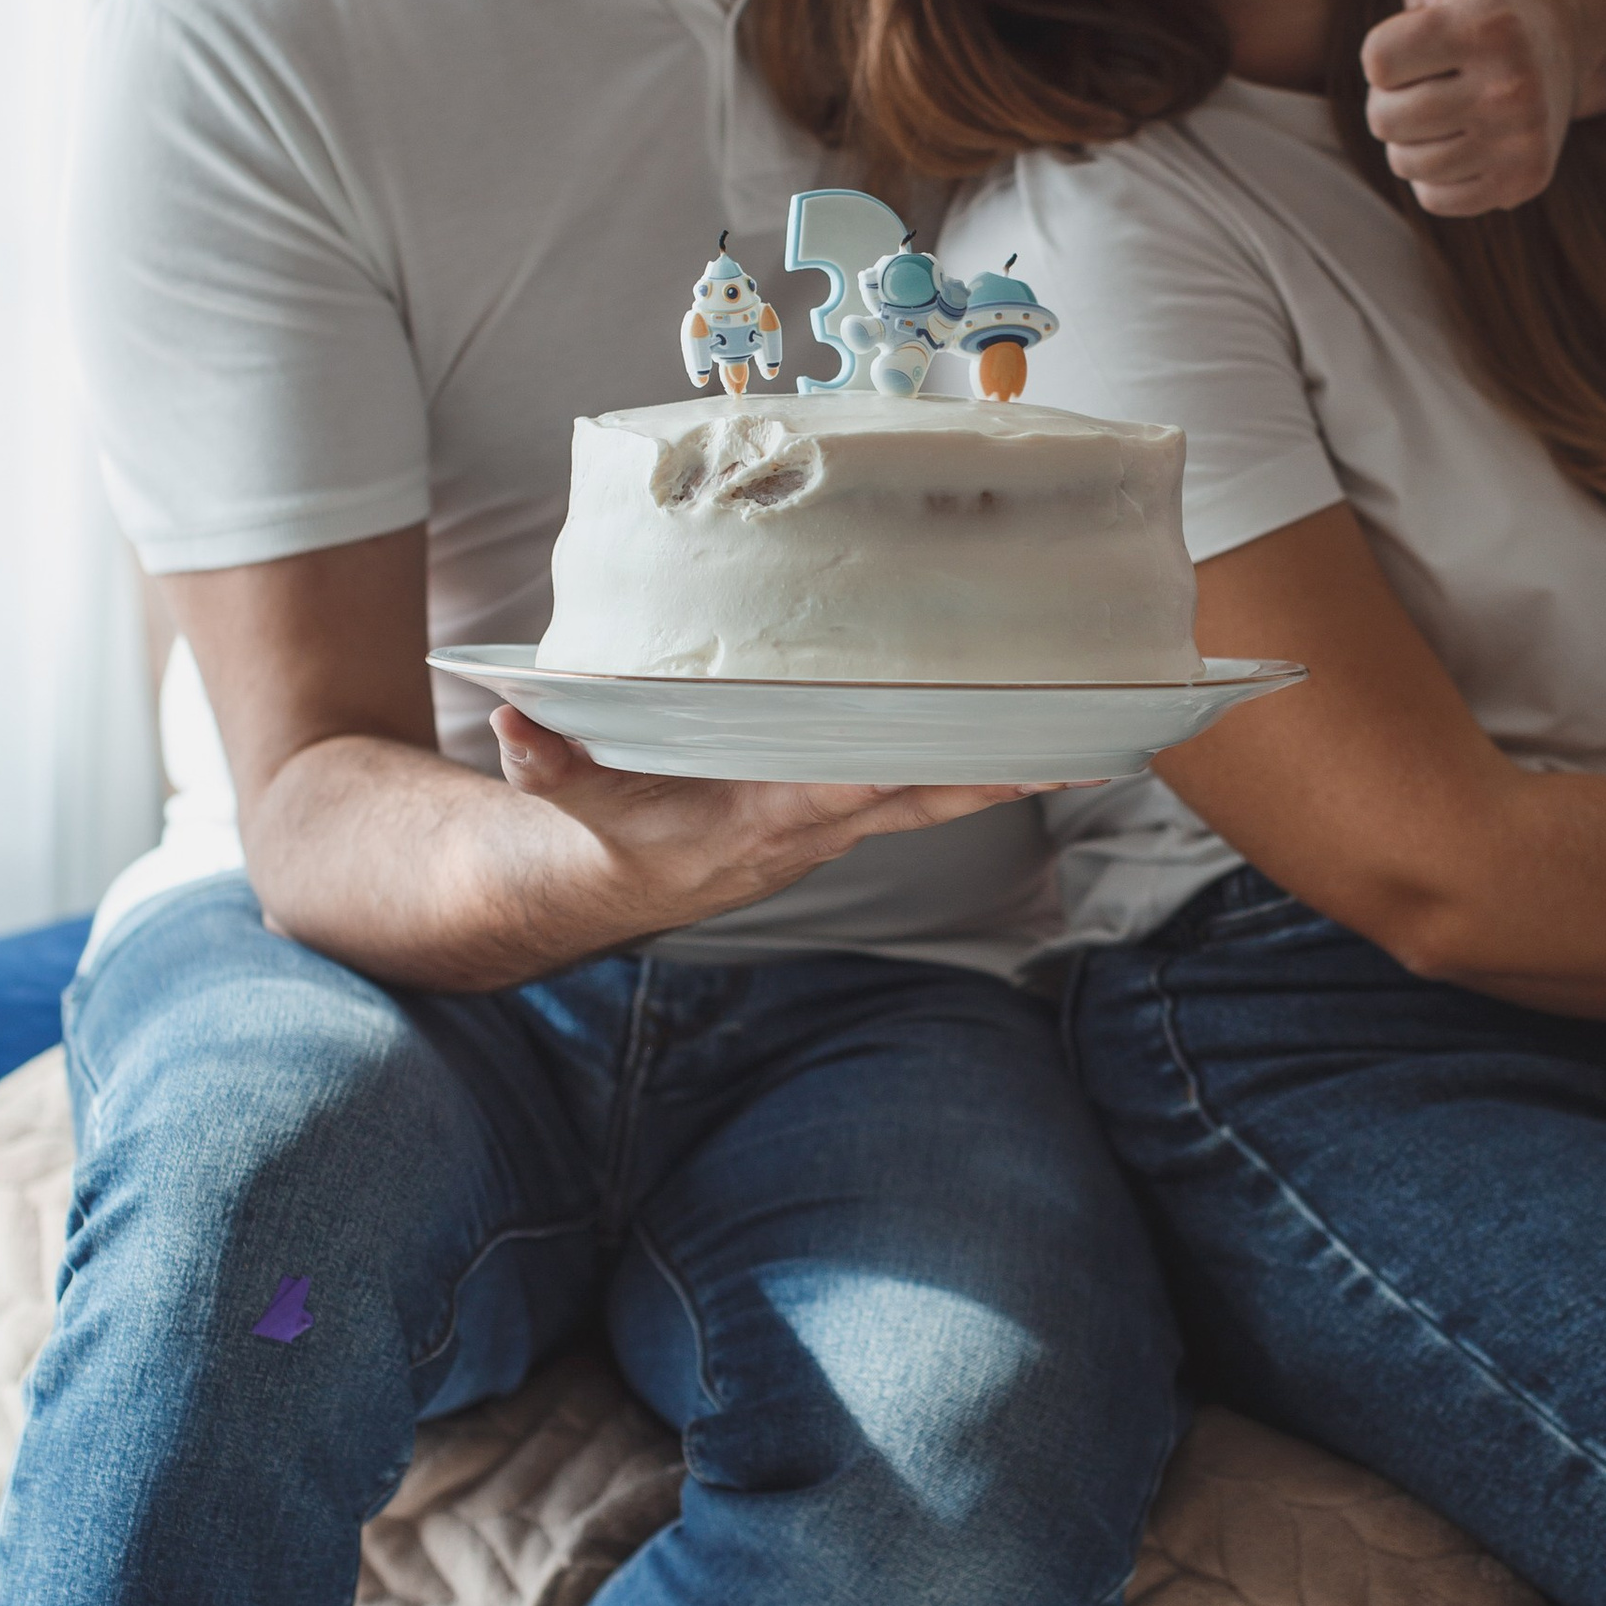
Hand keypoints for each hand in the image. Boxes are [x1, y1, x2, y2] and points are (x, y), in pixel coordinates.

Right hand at [490, 707, 1040, 940]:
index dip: (905, 766)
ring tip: (1093, 740)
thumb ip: (541, 753)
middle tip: (1086, 738)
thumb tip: (512, 717)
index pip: (842, 787)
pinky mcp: (830, 819)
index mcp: (752, 819)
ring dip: (1007, 773)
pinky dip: (974, 775)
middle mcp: (805, 829)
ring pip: (932, 798)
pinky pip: (916, 795)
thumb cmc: (584, 826)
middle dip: (1000, 773)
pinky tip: (1031, 748)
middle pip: (921, 798)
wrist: (584, 888)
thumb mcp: (556, 791)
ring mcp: (825, 829)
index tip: (971, 742)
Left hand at [1361, 0, 1585, 217]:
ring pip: (1408, 160)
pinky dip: (1440, 173)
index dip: (1385, 49)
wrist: (1552, 54)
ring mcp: (1521, 138)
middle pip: (1385, 117)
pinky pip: (1434, 196)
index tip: (1418, 33)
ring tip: (1450, 102)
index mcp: (1485, 23)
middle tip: (1432, 73)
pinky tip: (1467, 136)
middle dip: (1396, 96)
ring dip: (1416, 135)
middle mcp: (1512, 85)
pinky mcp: (1523, 183)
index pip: (1377, 61)